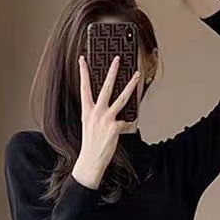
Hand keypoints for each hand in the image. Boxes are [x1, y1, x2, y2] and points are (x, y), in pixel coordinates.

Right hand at [72, 54, 140, 189]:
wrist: (90, 161)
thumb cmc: (91, 143)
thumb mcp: (89, 124)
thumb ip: (97, 113)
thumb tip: (110, 103)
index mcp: (87, 111)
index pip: (84, 87)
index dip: (83, 73)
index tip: (82, 59)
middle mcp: (96, 113)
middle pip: (105, 87)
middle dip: (112, 71)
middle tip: (117, 59)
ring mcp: (106, 120)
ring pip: (121, 98)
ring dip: (131, 85)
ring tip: (137, 75)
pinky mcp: (115, 128)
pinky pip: (128, 123)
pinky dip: (131, 124)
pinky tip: (132, 126)